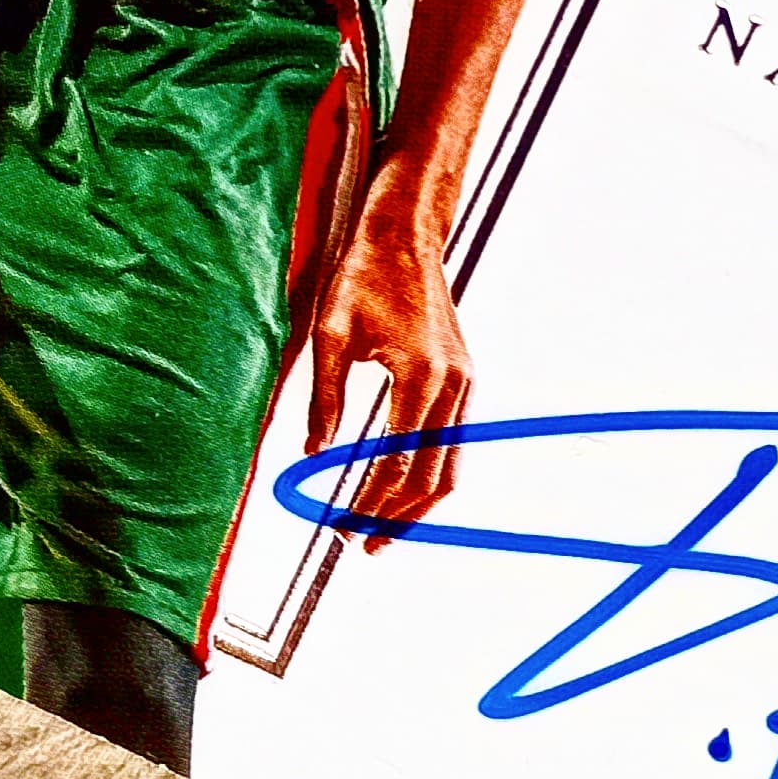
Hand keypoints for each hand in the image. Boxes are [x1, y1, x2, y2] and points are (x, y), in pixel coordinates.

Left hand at [299, 172, 470, 544]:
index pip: (396, 461)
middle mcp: (451, 385)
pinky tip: (401, 487)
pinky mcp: (461, 376)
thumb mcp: (330, 336)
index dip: (370, 500)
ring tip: (382, 529)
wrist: (405, 234)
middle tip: (361, 544)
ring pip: (449, 464)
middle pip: (431, 475)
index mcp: (419, 377)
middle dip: (396, 516)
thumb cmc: (364, 276)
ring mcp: (463, 382)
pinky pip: (451, 441)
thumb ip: (324, 398)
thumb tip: (314, 453)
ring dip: (417, 503)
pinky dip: (429, 472)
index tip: (344, 526)